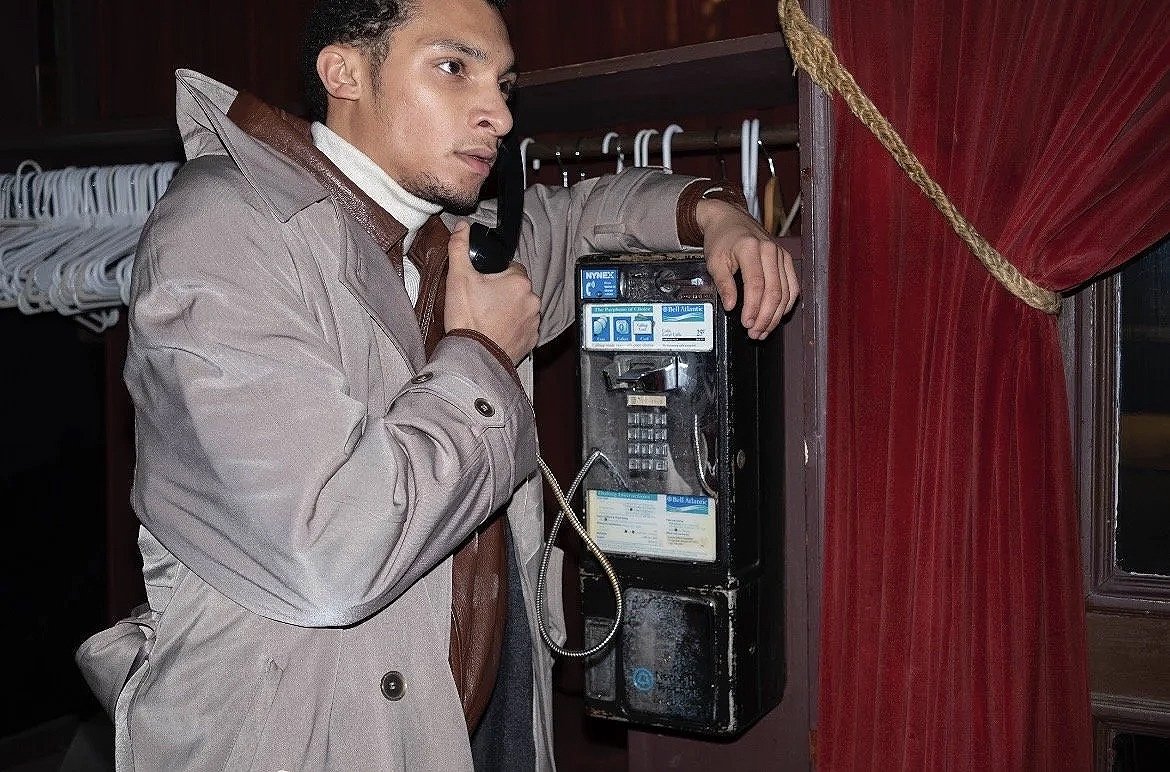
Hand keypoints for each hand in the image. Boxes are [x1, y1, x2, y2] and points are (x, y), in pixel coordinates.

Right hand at [444, 221, 539, 364]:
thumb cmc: (467, 319)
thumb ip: (460, 248)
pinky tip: (496, 329)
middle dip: (502, 292)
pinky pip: (524, 326)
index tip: (482, 285)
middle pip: (517, 288)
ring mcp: (534, 321)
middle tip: (482, 302)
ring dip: (509, 309)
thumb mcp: (458, 278)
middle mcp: (532, 300)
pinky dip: (513, 326)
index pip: (512, 268)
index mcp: (519, 281)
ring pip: (521, 306)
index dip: (495, 274)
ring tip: (488, 317)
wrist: (473, 356)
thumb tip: (463, 228)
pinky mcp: (532, 340)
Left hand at [696, 198, 798, 339]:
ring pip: (786, 291)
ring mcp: (781, 254)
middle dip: (765, 316)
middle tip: (755, 332)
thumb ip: (723, 284)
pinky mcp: (786, 259)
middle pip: (774, 291)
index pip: (756, 285)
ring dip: (776, 315)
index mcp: (750, 249)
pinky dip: (787, 304)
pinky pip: (793, 285)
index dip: (753, 308)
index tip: (746, 323)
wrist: (729, 220)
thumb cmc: (721, 239)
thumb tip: (731, 306)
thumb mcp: (714, 261)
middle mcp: (770, 250)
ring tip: (764, 329)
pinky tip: (777, 316)